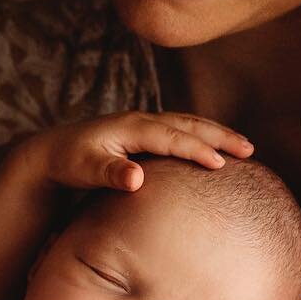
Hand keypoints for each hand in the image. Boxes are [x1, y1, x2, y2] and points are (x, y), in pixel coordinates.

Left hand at [32, 111, 251, 195]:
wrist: (51, 151)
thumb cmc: (69, 162)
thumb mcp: (85, 169)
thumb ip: (110, 172)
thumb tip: (136, 178)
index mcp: (131, 127)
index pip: (171, 137)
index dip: (196, 150)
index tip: (221, 164)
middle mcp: (141, 121)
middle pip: (188, 124)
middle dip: (219, 135)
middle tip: (250, 149)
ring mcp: (144, 125)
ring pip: (188, 124)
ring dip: (216, 133)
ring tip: (244, 148)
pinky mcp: (145, 134)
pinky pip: (181, 130)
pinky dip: (202, 136)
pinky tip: (216, 149)